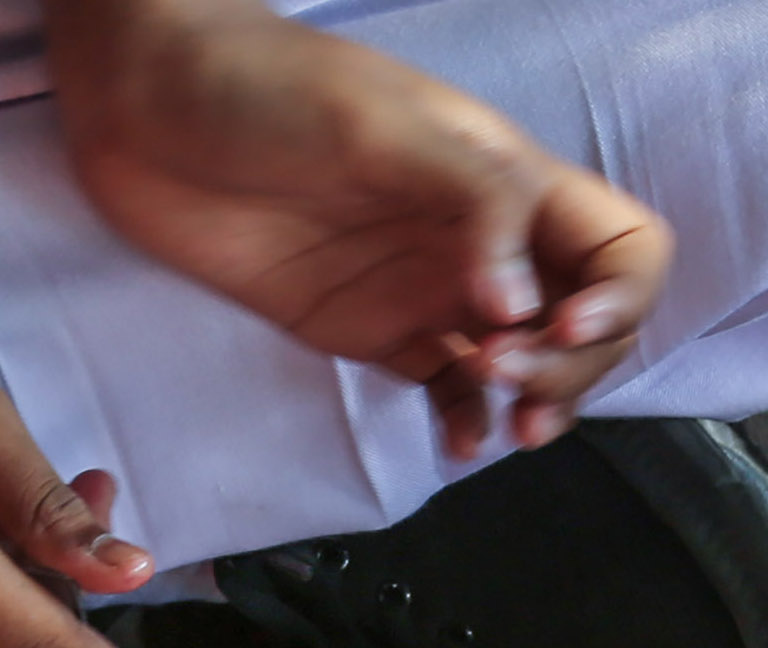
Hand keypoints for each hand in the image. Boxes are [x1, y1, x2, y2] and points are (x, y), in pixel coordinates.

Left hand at [45, 0, 669, 458]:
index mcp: (503, 178)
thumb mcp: (381, 126)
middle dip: (575, 363)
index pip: (619, 245)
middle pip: (586, 318)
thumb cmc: (261, 86)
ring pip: (525, 361)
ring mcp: (428, 288)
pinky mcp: (372, 330)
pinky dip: (466, 422)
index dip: (618, 296)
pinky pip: (446, 388)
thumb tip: (518, 300)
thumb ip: (469, 204)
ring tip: (503, 421)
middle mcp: (480, 238)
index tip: (560, 326)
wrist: (148, 106)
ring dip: (533, 401)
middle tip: (512, 375)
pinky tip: (458, 441)